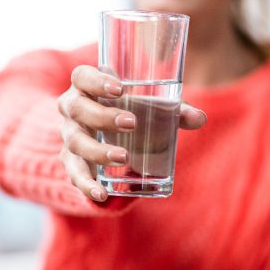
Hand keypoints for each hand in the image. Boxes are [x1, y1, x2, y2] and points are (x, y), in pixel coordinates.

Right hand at [57, 65, 205, 201]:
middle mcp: (72, 108)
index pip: (82, 76)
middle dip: (103, 116)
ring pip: (75, 141)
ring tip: (124, 157)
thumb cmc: (129, 110)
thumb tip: (200, 119)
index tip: (120, 89)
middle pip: (76, 108)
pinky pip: (74, 173)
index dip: (96, 80)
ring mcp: (69, 135)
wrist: (100, 135)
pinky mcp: (71, 161)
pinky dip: (86, 185)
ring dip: (97, 150)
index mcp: (87, 86)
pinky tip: (101, 193)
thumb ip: (173, 110)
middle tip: (132, 123)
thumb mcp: (149, 107)